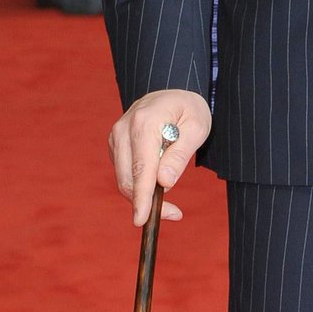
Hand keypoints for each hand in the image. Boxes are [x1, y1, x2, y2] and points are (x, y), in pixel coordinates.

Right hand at [108, 89, 212, 224]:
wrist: (172, 92)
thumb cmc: (189, 109)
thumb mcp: (197, 128)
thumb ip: (180, 155)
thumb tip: (164, 182)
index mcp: (144, 122)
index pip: (142, 167)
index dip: (141, 196)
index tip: (141, 219)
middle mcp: (124, 129)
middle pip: (128, 177)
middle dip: (146, 202)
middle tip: (174, 214)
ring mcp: (116, 137)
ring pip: (124, 179)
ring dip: (144, 196)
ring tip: (170, 206)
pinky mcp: (116, 146)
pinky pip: (125, 173)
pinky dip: (139, 186)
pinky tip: (158, 186)